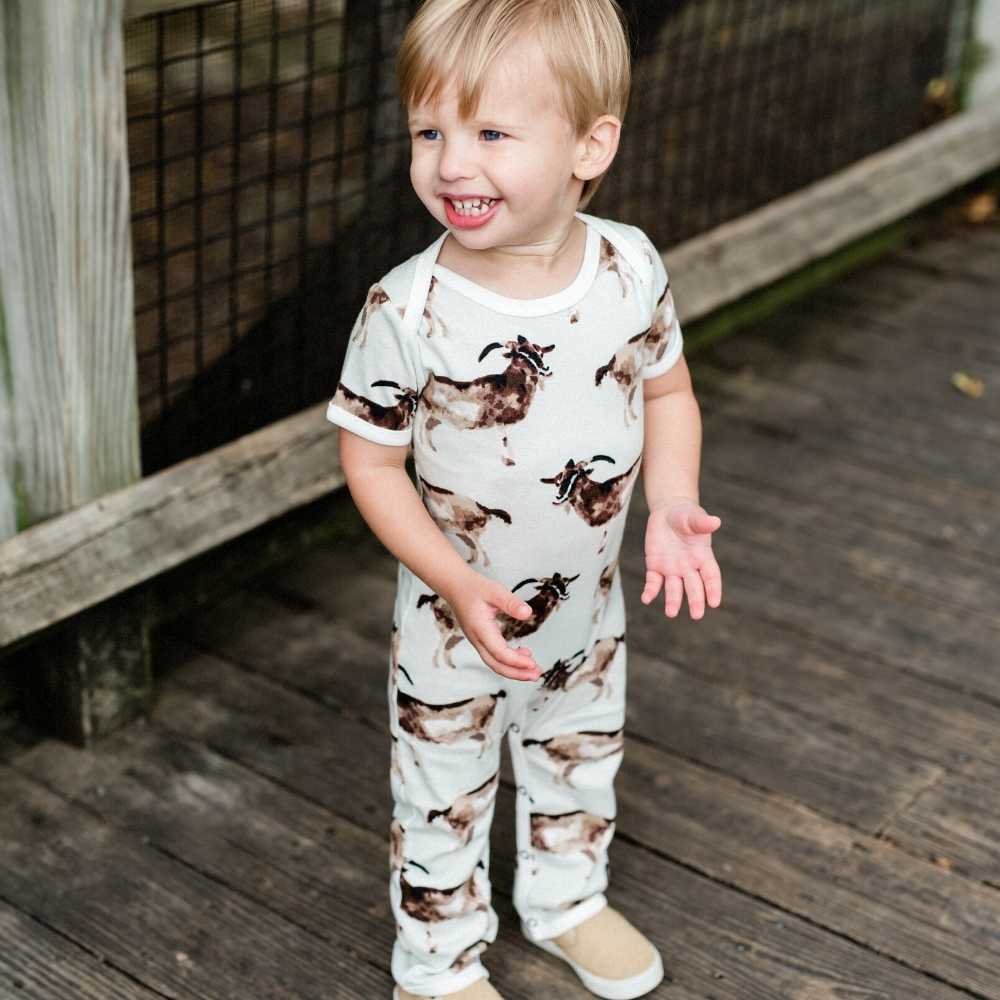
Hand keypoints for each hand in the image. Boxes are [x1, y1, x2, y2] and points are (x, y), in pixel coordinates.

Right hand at [442, 573, 541, 681]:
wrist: (456, 587)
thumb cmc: (474, 588)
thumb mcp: (495, 591)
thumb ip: (511, 603)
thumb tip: (527, 613)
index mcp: (480, 629)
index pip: (499, 653)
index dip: (516, 661)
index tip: (532, 664)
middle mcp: (477, 639)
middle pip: (496, 665)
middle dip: (517, 673)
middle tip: (536, 674)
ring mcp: (477, 641)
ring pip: (495, 663)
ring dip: (514, 669)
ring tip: (533, 669)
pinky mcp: (481, 640)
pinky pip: (494, 656)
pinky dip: (509, 660)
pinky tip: (523, 654)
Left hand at [641, 497, 721, 618]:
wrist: (667, 513)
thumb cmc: (686, 516)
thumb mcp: (693, 517)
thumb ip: (702, 523)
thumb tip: (715, 522)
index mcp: (703, 557)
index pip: (711, 576)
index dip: (714, 589)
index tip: (715, 603)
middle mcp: (689, 567)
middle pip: (694, 587)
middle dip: (695, 600)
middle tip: (697, 615)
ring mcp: (672, 569)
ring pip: (673, 589)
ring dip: (673, 601)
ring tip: (671, 613)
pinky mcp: (655, 567)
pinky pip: (653, 582)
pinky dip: (650, 591)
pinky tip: (646, 598)